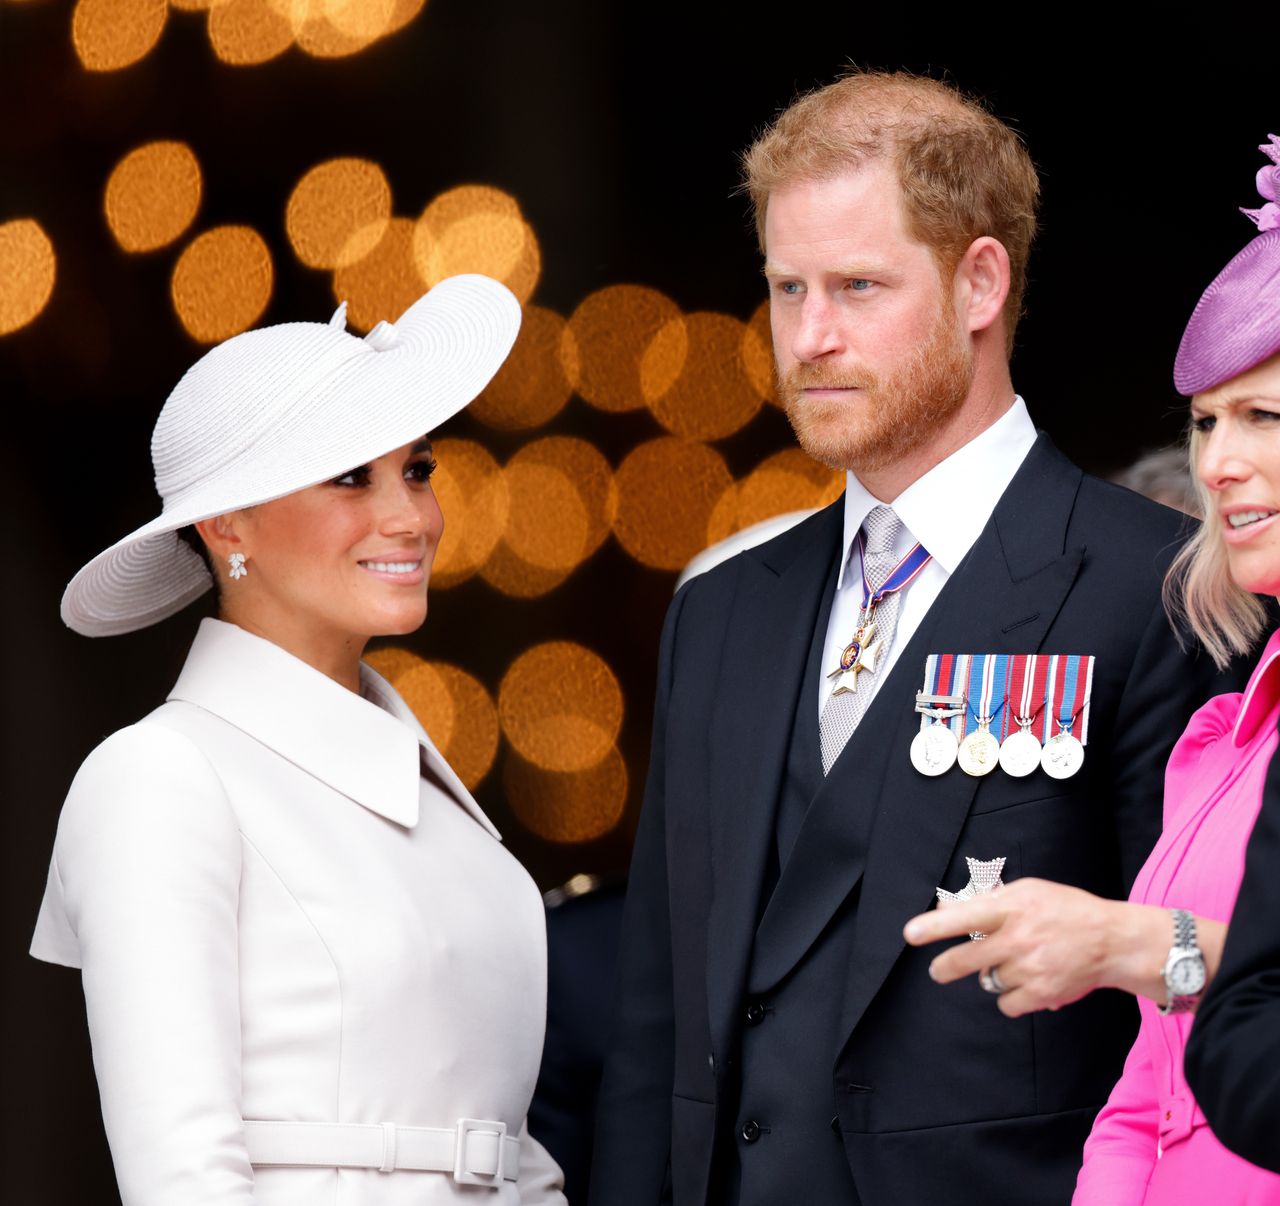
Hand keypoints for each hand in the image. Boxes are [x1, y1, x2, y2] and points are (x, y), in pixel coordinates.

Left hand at [902, 878, 1131, 1016]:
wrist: (1112, 941)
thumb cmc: (1064, 910)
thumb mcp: (1027, 891)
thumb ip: (986, 900)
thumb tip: (944, 907)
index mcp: (1013, 908)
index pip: (966, 916)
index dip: (935, 926)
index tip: (911, 934)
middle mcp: (1019, 939)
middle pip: (966, 959)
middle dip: (945, 968)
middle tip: (938, 970)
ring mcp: (1031, 968)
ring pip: (988, 981)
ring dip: (994, 975)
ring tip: (1017, 963)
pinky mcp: (1043, 993)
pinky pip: (1007, 1004)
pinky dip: (1011, 997)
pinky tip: (1027, 982)